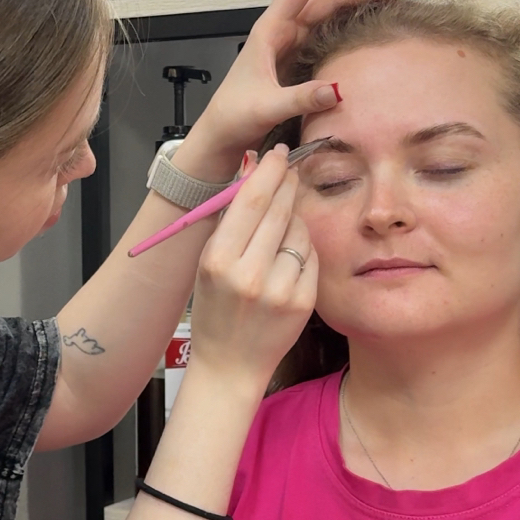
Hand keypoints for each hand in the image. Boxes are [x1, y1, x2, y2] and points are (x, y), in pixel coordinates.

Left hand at [182, 0, 421, 176]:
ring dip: (363, 8)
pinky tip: (376, 31)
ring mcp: (293, 48)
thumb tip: (337, 89)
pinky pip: (331, 41)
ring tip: (399, 2)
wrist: (221, 138)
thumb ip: (299, 98)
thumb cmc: (233, 117)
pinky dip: (354, 32)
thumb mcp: (265, 107)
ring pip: (333, 18)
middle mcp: (284, 32)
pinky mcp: (300, 66)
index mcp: (270, 29)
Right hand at [187, 146, 315, 385]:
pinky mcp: (303, 301)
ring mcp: (279, 289)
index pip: (250, 201)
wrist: (229, 365)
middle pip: (278, 209)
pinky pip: (311, 256)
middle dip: (286, 183)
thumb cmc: (215, 311)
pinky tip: (289, 258)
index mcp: (218, 260)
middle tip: (289, 169)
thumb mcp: (208, 265)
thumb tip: (251, 172)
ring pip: (299, 230)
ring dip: (294, 219)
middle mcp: (249, 273)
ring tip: (280, 229)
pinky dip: (303, 250)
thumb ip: (229, 222)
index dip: (268, 171)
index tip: (277, 154)